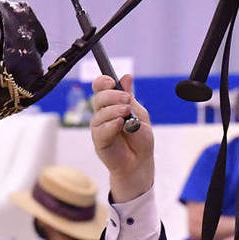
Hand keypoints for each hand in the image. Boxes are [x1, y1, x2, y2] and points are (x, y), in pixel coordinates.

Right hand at [90, 74, 154, 201]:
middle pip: (98, 97)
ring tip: (126, 114)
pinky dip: (111, 124)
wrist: (140, 162)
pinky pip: (100, 129)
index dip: (103, 82)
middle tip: (127, 99)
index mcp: (112, 104)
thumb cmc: (140, 140)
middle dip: (112, 95)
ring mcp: (99, 127)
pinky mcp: (98, 140)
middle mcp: (103, 114)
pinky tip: (120, 124)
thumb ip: (130, 99)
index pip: (101, 88)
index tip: (112, 82)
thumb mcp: (139, 115)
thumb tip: (126, 77)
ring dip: (114, 110)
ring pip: (99, 113)